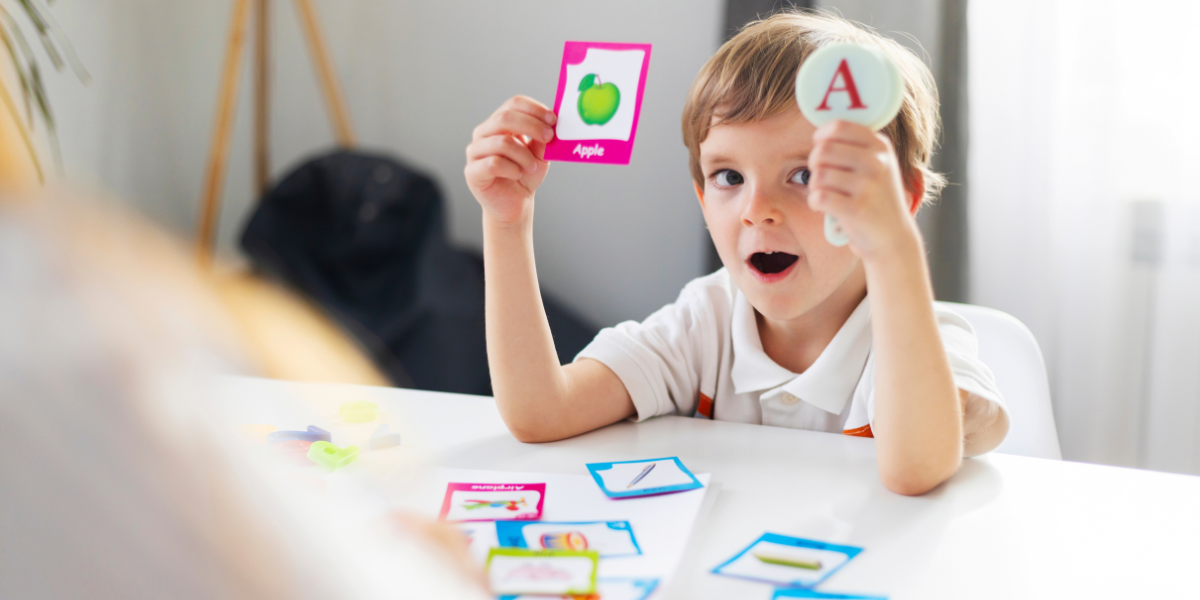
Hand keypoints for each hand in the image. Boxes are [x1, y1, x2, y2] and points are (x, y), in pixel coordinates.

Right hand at [465, 96, 556, 226]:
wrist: (514, 204)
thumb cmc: (524, 175)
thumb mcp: (539, 154)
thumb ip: (542, 139)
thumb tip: (551, 122)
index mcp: (499, 124)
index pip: (513, 104)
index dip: (534, 109)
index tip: (552, 120)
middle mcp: (484, 133)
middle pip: (505, 117)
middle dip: (532, 126)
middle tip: (549, 137)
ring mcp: (475, 152)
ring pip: (502, 142)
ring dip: (524, 155)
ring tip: (532, 167)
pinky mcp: (472, 172)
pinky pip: (494, 163)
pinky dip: (512, 169)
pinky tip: (517, 174)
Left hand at [806, 120, 920, 259]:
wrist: (894, 237)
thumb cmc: (876, 198)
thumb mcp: (877, 165)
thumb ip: (854, 146)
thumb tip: (820, 132)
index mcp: (880, 147)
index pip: (839, 126)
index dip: (821, 136)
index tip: (820, 146)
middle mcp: (877, 163)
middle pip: (823, 150)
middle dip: (814, 163)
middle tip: (821, 176)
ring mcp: (868, 186)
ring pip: (818, 175)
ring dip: (814, 186)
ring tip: (826, 194)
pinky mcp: (858, 209)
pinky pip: (819, 197)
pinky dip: (815, 202)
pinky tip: (824, 207)